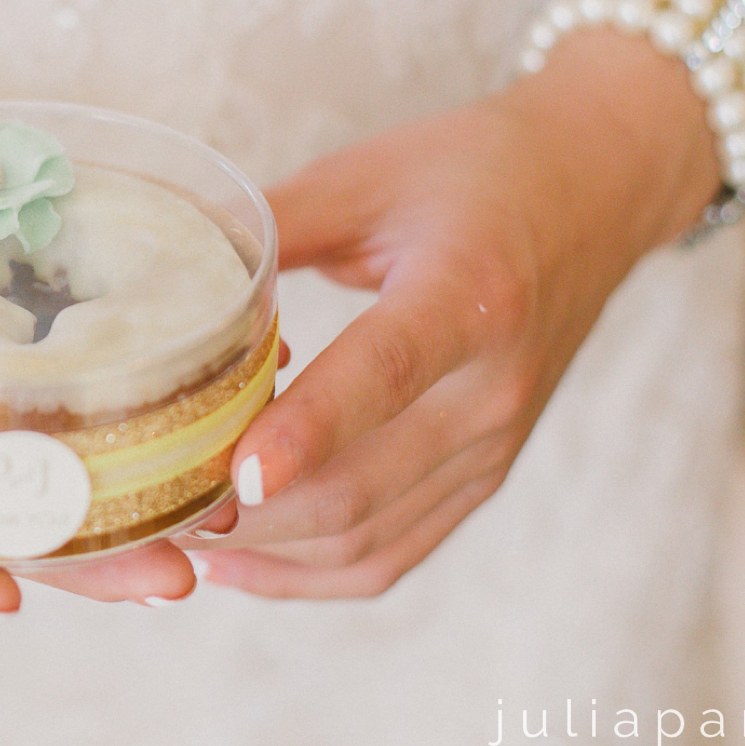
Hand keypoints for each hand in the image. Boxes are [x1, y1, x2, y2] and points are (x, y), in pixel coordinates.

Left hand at [181, 30, 719, 597]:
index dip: (304, 432)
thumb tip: (158, 262)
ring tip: (170, 536)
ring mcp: (494, 447)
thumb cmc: (475, 172)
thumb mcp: (369, 176)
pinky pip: (391, 555)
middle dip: (245, 516)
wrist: (597, 191)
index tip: (232, 476)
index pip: (381, 375)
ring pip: (365, 540)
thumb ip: (268, 224)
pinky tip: (238, 562)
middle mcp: (492, 390)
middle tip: (148, 509)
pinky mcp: (485, 477)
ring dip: (264, 553)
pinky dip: (309, 573)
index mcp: (468, 296)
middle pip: (359, 488)